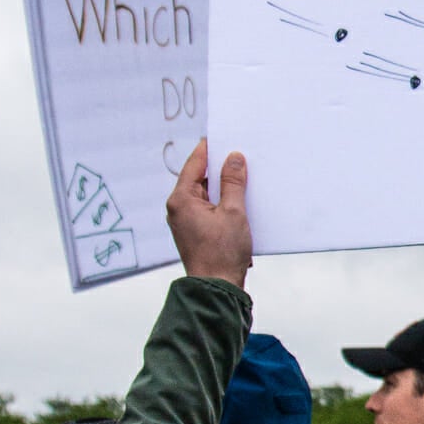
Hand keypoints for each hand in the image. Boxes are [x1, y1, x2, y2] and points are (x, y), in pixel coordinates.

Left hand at [166, 139, 252, 287]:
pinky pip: (209, 209)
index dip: (210, 149)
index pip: (194, 164)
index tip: (223, 136)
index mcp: (181, 200)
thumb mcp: (233, 212)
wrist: (217, 288)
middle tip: (240, 157)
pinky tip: (240, 203)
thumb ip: (233, 182)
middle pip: (200, 178)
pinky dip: (223, 203)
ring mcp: (186, 221)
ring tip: (244, 181)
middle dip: (220, 169)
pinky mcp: (196, 231)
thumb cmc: (222, 253)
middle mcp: (179, 208)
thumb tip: (234, 158)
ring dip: (224, 189)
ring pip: (206, 194)